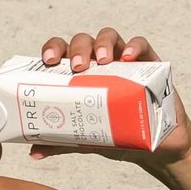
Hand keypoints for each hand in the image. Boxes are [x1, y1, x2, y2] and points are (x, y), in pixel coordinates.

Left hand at [34, 26, 190, 164]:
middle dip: (78, 48)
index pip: (62, 51)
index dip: (53, 49)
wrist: (156, 149)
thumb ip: (63, 141)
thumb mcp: (88, 139)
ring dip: (103, 44)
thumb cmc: (120, 135)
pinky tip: (129, 57)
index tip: (48, 61)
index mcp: (80, 74)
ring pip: (109, 37)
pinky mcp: (150, 64)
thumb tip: (34, 152)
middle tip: (78, 67)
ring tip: (102, 60)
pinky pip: (142, 45)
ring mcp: (125, 61)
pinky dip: (135, 46)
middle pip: (84, 41)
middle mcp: (100, 63)